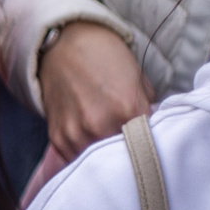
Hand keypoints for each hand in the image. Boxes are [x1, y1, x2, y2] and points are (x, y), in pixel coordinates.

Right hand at [38, 20, 150, 163]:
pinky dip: (85, 154)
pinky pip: (76, 158)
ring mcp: (76, 133)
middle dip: (128, 151)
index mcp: (127, 109)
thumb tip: (152, 131)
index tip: (150, 141)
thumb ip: (146, 109)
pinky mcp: (58, 138)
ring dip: (105, 157)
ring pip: (98, 162)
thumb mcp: (139, 80)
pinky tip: (91, 140)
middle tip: (131, 145)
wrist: (63, 47)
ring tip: (108, 143)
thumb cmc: (105, 58)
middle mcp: (100, 125)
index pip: (149, 143)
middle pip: (123, 156)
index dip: (151, 142)